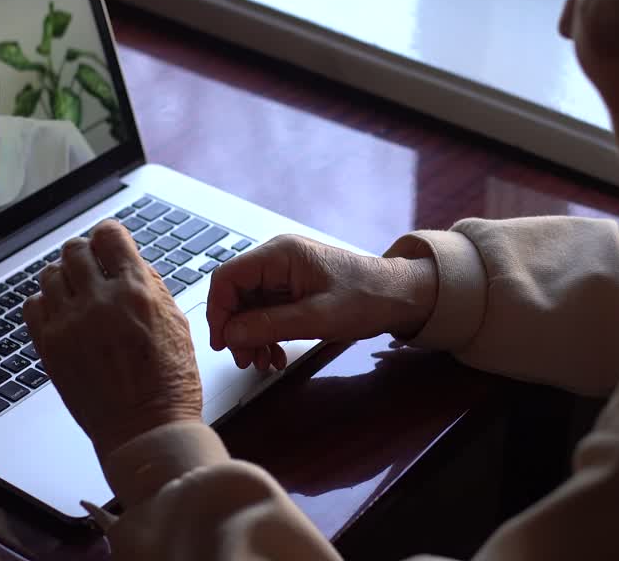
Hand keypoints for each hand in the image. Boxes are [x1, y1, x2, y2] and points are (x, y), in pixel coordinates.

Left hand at [24, 220, 202, 457]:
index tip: (109, 245)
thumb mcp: (177, 324)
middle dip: (85, 255)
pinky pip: (33, 304)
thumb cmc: (169, 384)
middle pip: (74, 249)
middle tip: (92, 269)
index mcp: (137, 291)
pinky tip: (63, 315)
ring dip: (65, 278)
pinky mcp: (49, 347)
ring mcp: (70, 324)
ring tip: (78, 294)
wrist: (145, 430)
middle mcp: (99, 302)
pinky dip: (46, 303)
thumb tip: (131, 262)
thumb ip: (152, 286)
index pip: (109, 235)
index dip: (109, 237)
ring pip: (50, 273)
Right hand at [206, 235, 437, 370]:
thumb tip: (231, 334)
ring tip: (263, 363)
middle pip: (236, 294)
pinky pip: (266, 312)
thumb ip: (270, 325)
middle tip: (246, 361)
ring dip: (252, 337)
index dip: (218, 311)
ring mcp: (284, 274)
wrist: (399, 297)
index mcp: (280, 254)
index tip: (223, 342)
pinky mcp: (292, 289)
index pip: (227, 277)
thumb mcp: (317, 317)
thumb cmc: (366, 298)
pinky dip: (266, 334)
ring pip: (249, 307)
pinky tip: (276, 355)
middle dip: (237, 330)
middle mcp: (277, 260)